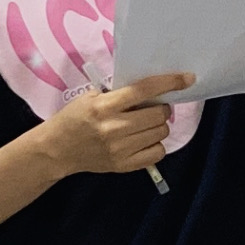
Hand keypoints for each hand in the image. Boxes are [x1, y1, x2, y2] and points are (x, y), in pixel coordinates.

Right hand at [37, 75, 194, 179]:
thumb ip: (118, 93)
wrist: (57, 150)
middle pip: (158, 115)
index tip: (187, 78)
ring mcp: (119, 149)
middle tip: (153, 108)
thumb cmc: (74, 118)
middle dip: (162, 109)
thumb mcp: (90, 97)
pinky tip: (144, 141)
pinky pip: (157, 153)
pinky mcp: (123, 165)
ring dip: (159, 126)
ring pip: (160, 133)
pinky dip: (156, 145)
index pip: (144, 90)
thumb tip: (152, 90)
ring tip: (145, 125)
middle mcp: (113, 128)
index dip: (169, 82)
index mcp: (104, 106)